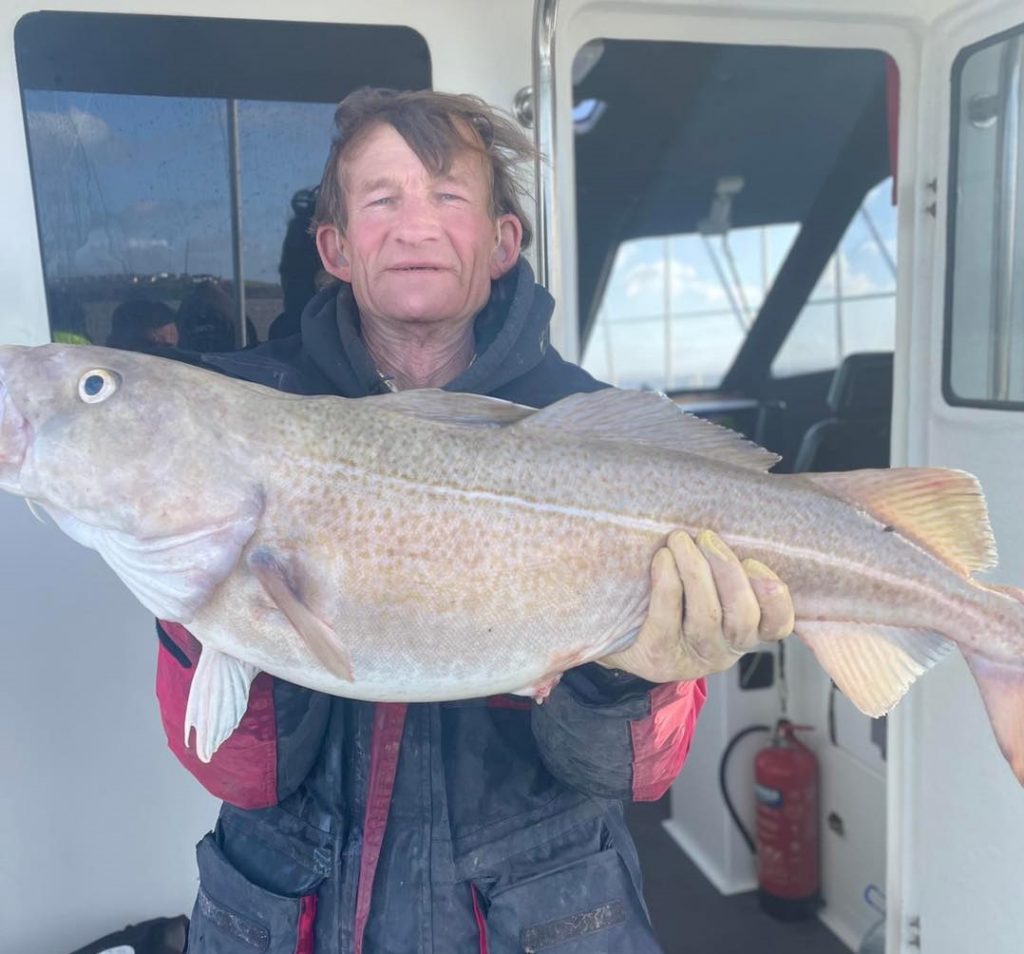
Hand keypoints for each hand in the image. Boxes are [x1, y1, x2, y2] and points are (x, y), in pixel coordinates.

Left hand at [597, 530, 793, 681]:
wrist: (620, 633)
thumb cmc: (673, 598)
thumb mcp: (708, 587)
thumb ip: (727, 569)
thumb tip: (737, 527)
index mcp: (746, 631)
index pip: (778, 624)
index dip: (775, 597)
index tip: (754, 563)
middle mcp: (725, 649)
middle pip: (743, 615)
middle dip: (728, 571)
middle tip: (707, 536)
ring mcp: (693, 657)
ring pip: (706, 615)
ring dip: (695, 570)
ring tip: (680, 539)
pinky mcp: (659, 656)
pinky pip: (667, 618)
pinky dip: (667, 583)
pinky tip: (663, 558)